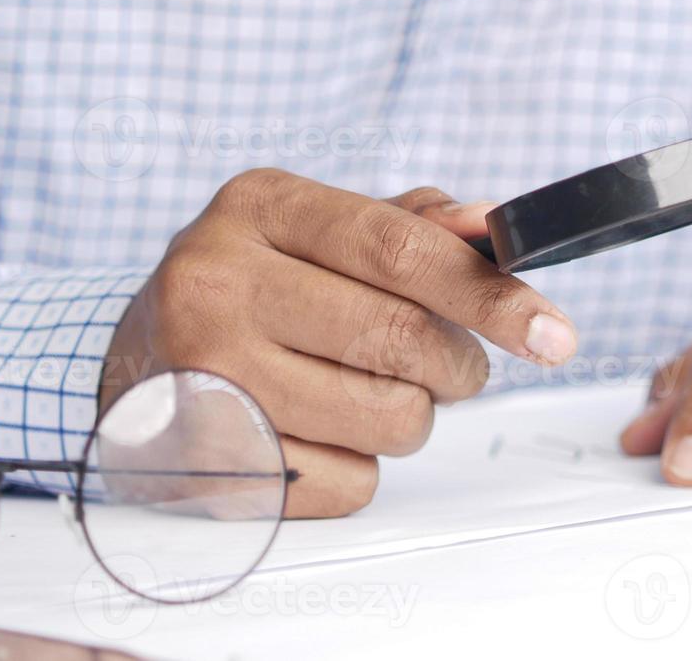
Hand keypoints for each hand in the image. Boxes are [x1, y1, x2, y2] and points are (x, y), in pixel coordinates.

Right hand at [102, 169, 577, 517]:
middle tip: (451, 367)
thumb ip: (410, 225)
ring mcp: (203, 376)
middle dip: (457, 365)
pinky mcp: (205, 462)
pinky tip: (316, 432)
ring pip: (388, 421)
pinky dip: (359, 467)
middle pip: (403, 339)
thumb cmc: (252, 288)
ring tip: (366, 392)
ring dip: (410, 417)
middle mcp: (215, 282)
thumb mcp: (313, 228)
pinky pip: (350, 485)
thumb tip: (493, 228)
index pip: (401, 249)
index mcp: (257, 206)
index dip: (492, 294)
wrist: (136, 360)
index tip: (555, 332)